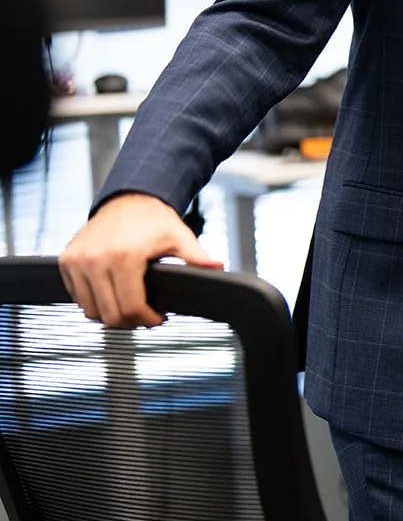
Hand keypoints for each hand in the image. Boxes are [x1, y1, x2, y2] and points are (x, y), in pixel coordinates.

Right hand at [59, 193, 222, 328]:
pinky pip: (77, 296)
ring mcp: (78, 261)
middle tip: (145, 316)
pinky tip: (111, 294)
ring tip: (129, 306)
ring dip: (110, 314)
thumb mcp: (179, 237)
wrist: (128, 199)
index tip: (158, 318)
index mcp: (124, 257)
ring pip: (90, 310)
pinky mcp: (67, 261)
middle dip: (131, 322)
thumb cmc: (154, 219)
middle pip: (110, 315)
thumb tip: (217, 267)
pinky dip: (93, 301)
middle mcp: (95, 259)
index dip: (148, 320)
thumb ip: (196, 256)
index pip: (131, 308)